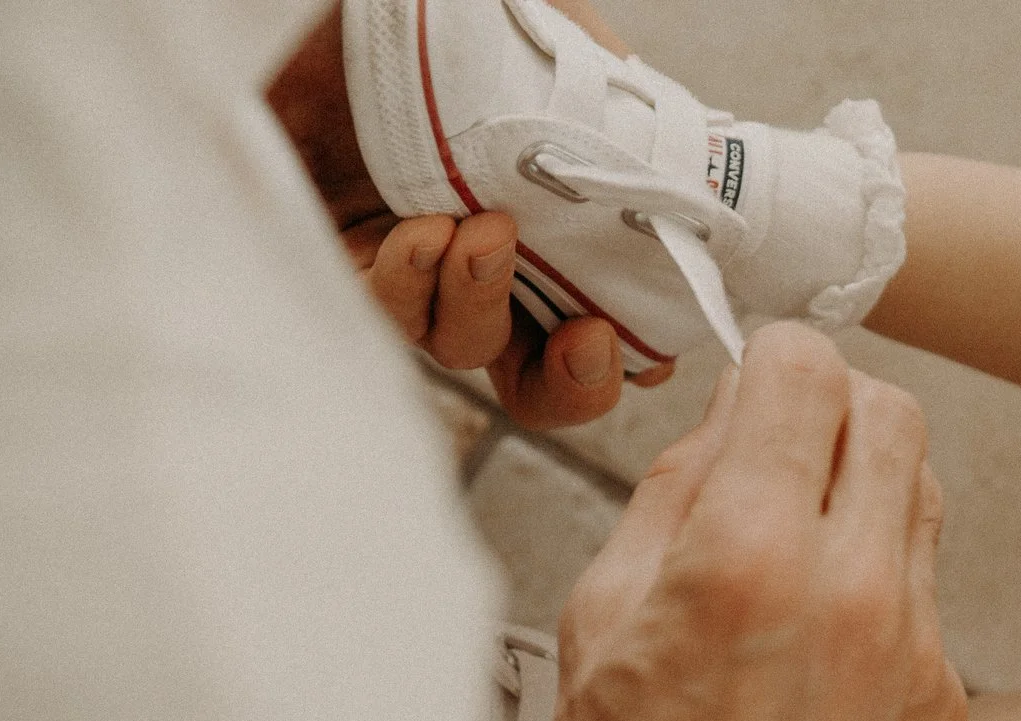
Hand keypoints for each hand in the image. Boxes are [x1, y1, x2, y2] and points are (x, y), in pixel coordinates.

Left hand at [267, 1, 667, 426]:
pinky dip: (412, 284)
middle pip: (537, 380)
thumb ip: (615, 110)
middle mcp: (483, 265)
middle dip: (574, 384)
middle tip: (589, 340)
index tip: (648, 349)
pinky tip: (424, 232)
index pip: (598, 328)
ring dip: (484, 304)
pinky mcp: (338, 257)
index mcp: (546, 231)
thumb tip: (681, 172)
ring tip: (488, 234)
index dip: (628, 360)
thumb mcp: (556, 44)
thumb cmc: (450, 22)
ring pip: (461, 346)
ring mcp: (414, 268)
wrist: (340, 6)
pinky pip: (382, 310)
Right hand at [543, 323, 966, 720]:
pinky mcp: (945, 706)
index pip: (808, 369)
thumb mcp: (596, 623)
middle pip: (893, 413)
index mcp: (748, 556)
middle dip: (834, 409)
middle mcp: (852, 592)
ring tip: (796, 549)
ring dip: (866, 491)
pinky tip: (818, 648)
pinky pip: (927, 596)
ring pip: (924, 497)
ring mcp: (914, 652)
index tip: (756, 382)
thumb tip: (728, 427)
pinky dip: (880, 588)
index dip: (773, 361)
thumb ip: (672, 499)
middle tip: (785, 446)